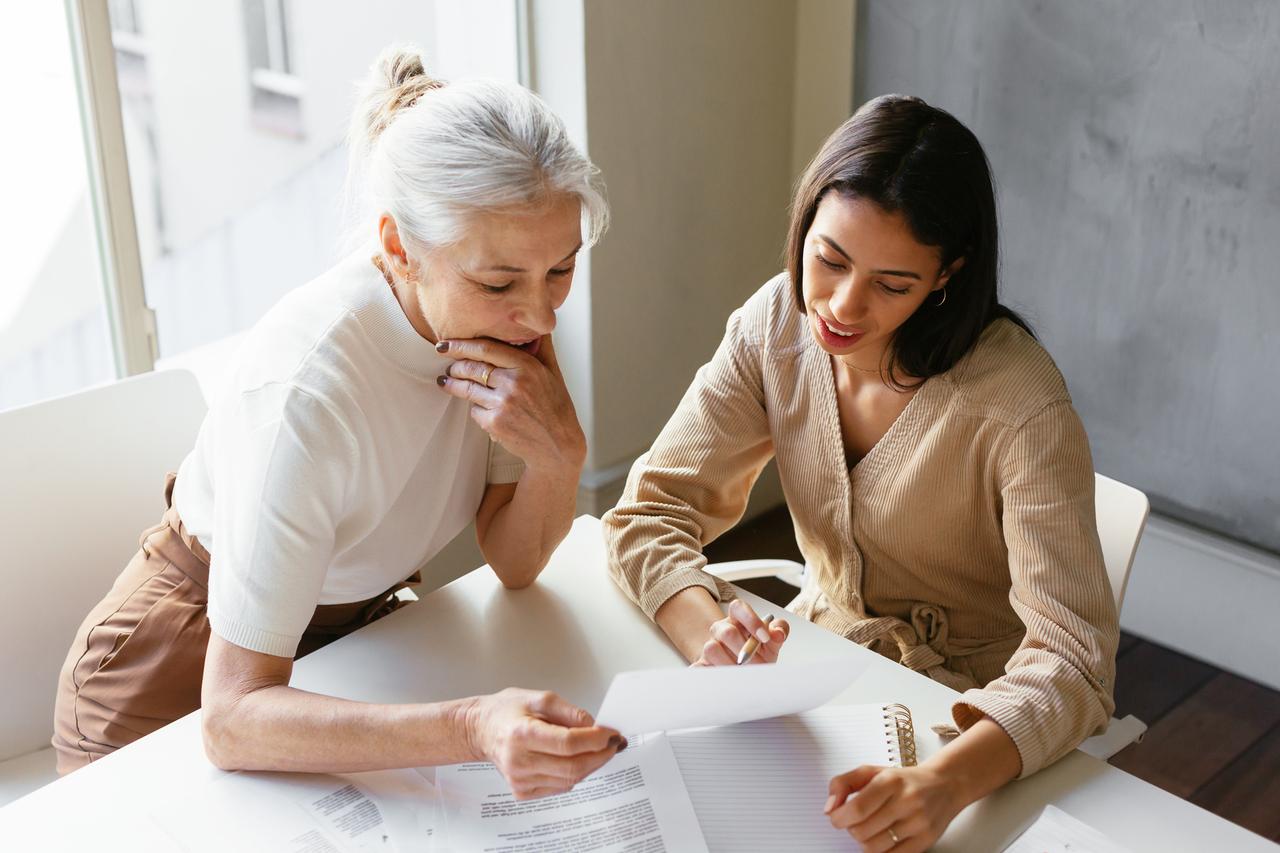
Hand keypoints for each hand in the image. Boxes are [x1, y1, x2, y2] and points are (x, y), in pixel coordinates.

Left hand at [436, 336, 585, 473]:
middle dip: (454, 366)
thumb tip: (534, 324)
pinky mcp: (495, 423)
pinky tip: (481, 408)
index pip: (486, 349)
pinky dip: (475, 409)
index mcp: (528, 366)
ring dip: (453, 385)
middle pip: (472, 368)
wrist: (558, 444)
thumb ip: (541, 347)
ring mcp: (503, 404)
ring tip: (446, 382)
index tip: (446, 345)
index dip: (461, 345)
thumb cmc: (556, 406)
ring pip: (468, 389)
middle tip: (448, 366)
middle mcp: (514, 383)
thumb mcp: (554, 372)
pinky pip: (474, 410)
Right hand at [464, 688, 623, 799]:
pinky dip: (574, 774)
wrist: (482, 730)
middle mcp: (519, 761)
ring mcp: (520, 780)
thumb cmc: (507, 711)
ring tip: (597, 749)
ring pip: (570, 780)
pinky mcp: (522, 791)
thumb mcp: (539, 698)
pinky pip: (560, 787)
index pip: (568, 743)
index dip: (595, 739)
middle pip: (572, 766)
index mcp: (522, 734)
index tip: (611, 733)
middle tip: (613, 744)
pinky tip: (575, 759)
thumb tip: (593, 725)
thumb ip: (569, 711)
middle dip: (600, 756)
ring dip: (590, 765)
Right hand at [691, 599, 788, 666]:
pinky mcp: (701, 664)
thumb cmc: (758, 652)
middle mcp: (720, 629)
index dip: (751, 620)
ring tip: (743, 675)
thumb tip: (778, 633)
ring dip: (729, 665)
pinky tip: (726, 682)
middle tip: (756, 664)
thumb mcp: (772, 641)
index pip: (738, 607)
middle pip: (726, 632)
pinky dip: (711, 675)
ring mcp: (709, 646)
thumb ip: (780, 631)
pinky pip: (699, 668)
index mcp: (737, 618)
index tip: (765, 638)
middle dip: (744, 650)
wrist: (744, 669)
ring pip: (711, 649)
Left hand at [825, 764, 964, 851]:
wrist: (944, 785)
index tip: (836, 817)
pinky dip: (881, 851)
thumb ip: (843, 784)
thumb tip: (829, 808)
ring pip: (875, 847)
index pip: (857, 809)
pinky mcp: (926, 840)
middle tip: (855, 821)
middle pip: (862, 831)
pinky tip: (882, 838)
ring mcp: (918, 823)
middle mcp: (907, 801)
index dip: (839, 818)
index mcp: (890, 781)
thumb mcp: (872, 771)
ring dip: (864, 841)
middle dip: (851, 828)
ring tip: (870, 828)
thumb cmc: (904, 780)